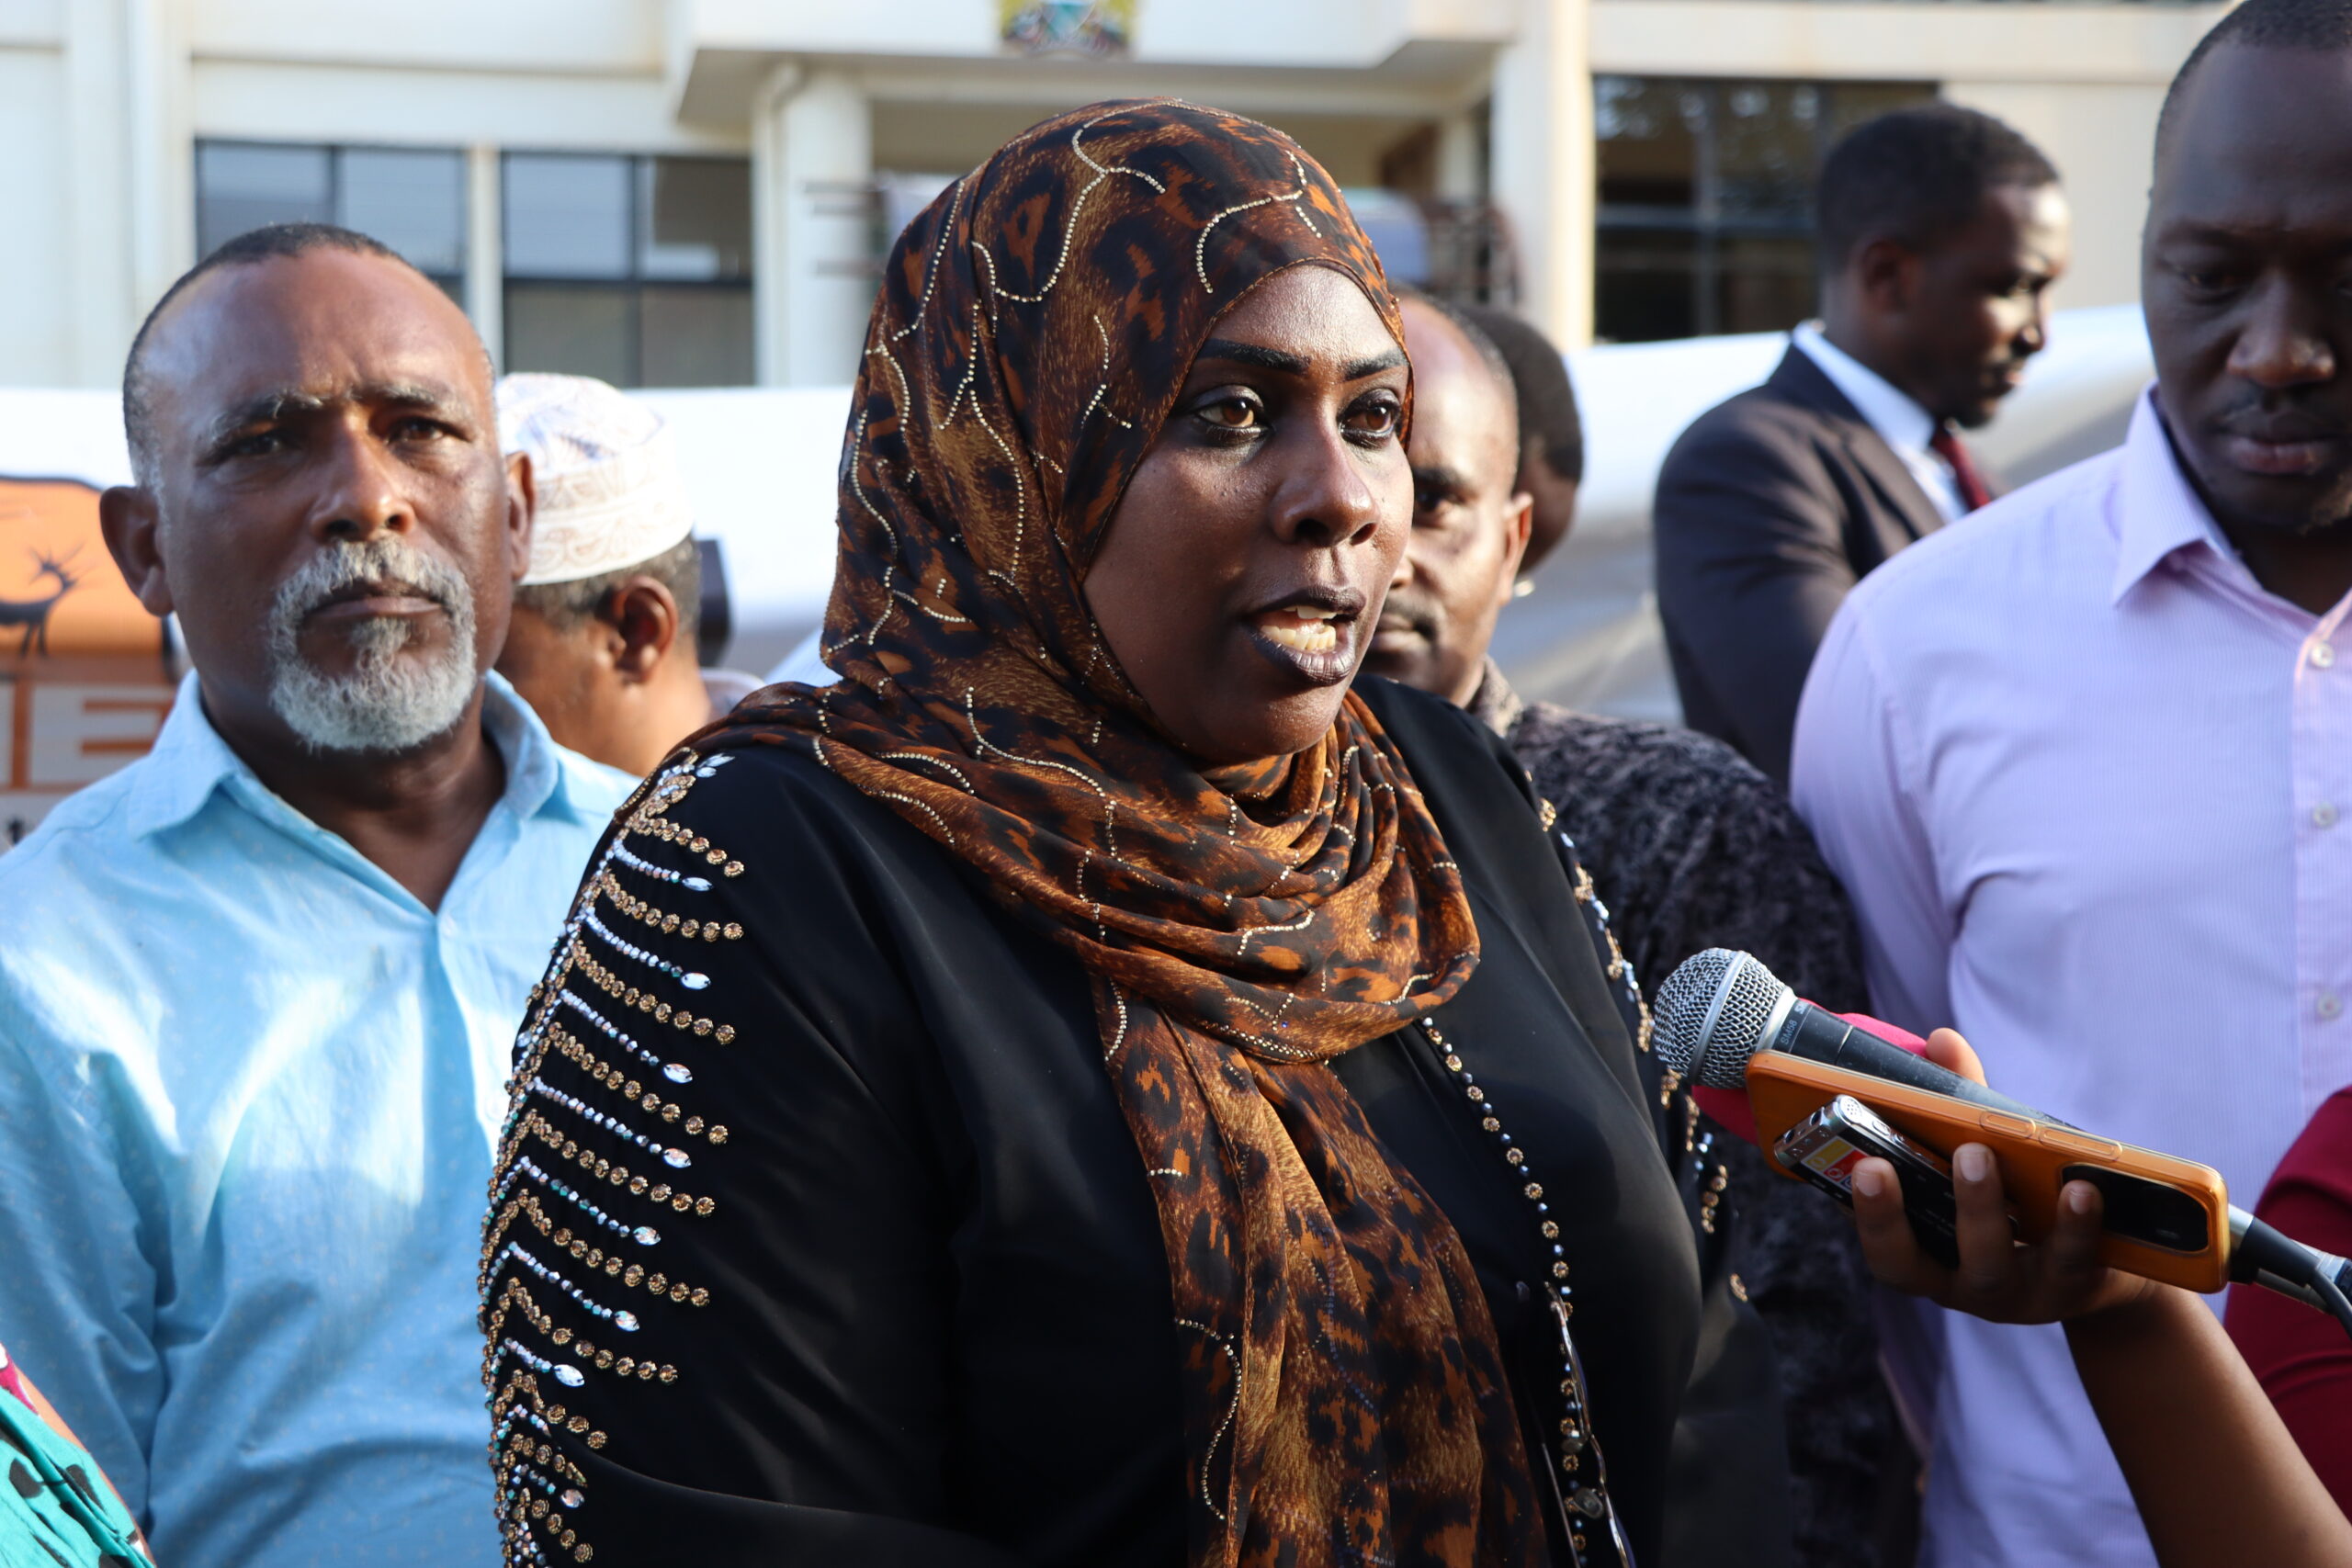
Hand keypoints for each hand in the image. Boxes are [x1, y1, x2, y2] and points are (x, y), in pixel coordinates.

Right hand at [1850, 1028, 2157, 1324]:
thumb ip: (1957, 1105)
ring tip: (1983, 1152)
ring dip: (1981, 1208)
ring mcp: (2011, 1294)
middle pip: (1917, 1264)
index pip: (1878, 1244)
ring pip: (1989, 1266)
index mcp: (1921, 1254)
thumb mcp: (1982, 1157)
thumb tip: (1942, 1040)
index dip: (1865, 1213)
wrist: (2099, 1270)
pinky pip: (2070, 1262)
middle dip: (1900, 1214)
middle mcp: (1956, 1284)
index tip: (1861, 1167)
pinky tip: (2081, 1187)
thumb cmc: (2019, 1204)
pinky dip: (2076, 1224)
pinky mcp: (2070, 1290)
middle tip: (1893, 1158)